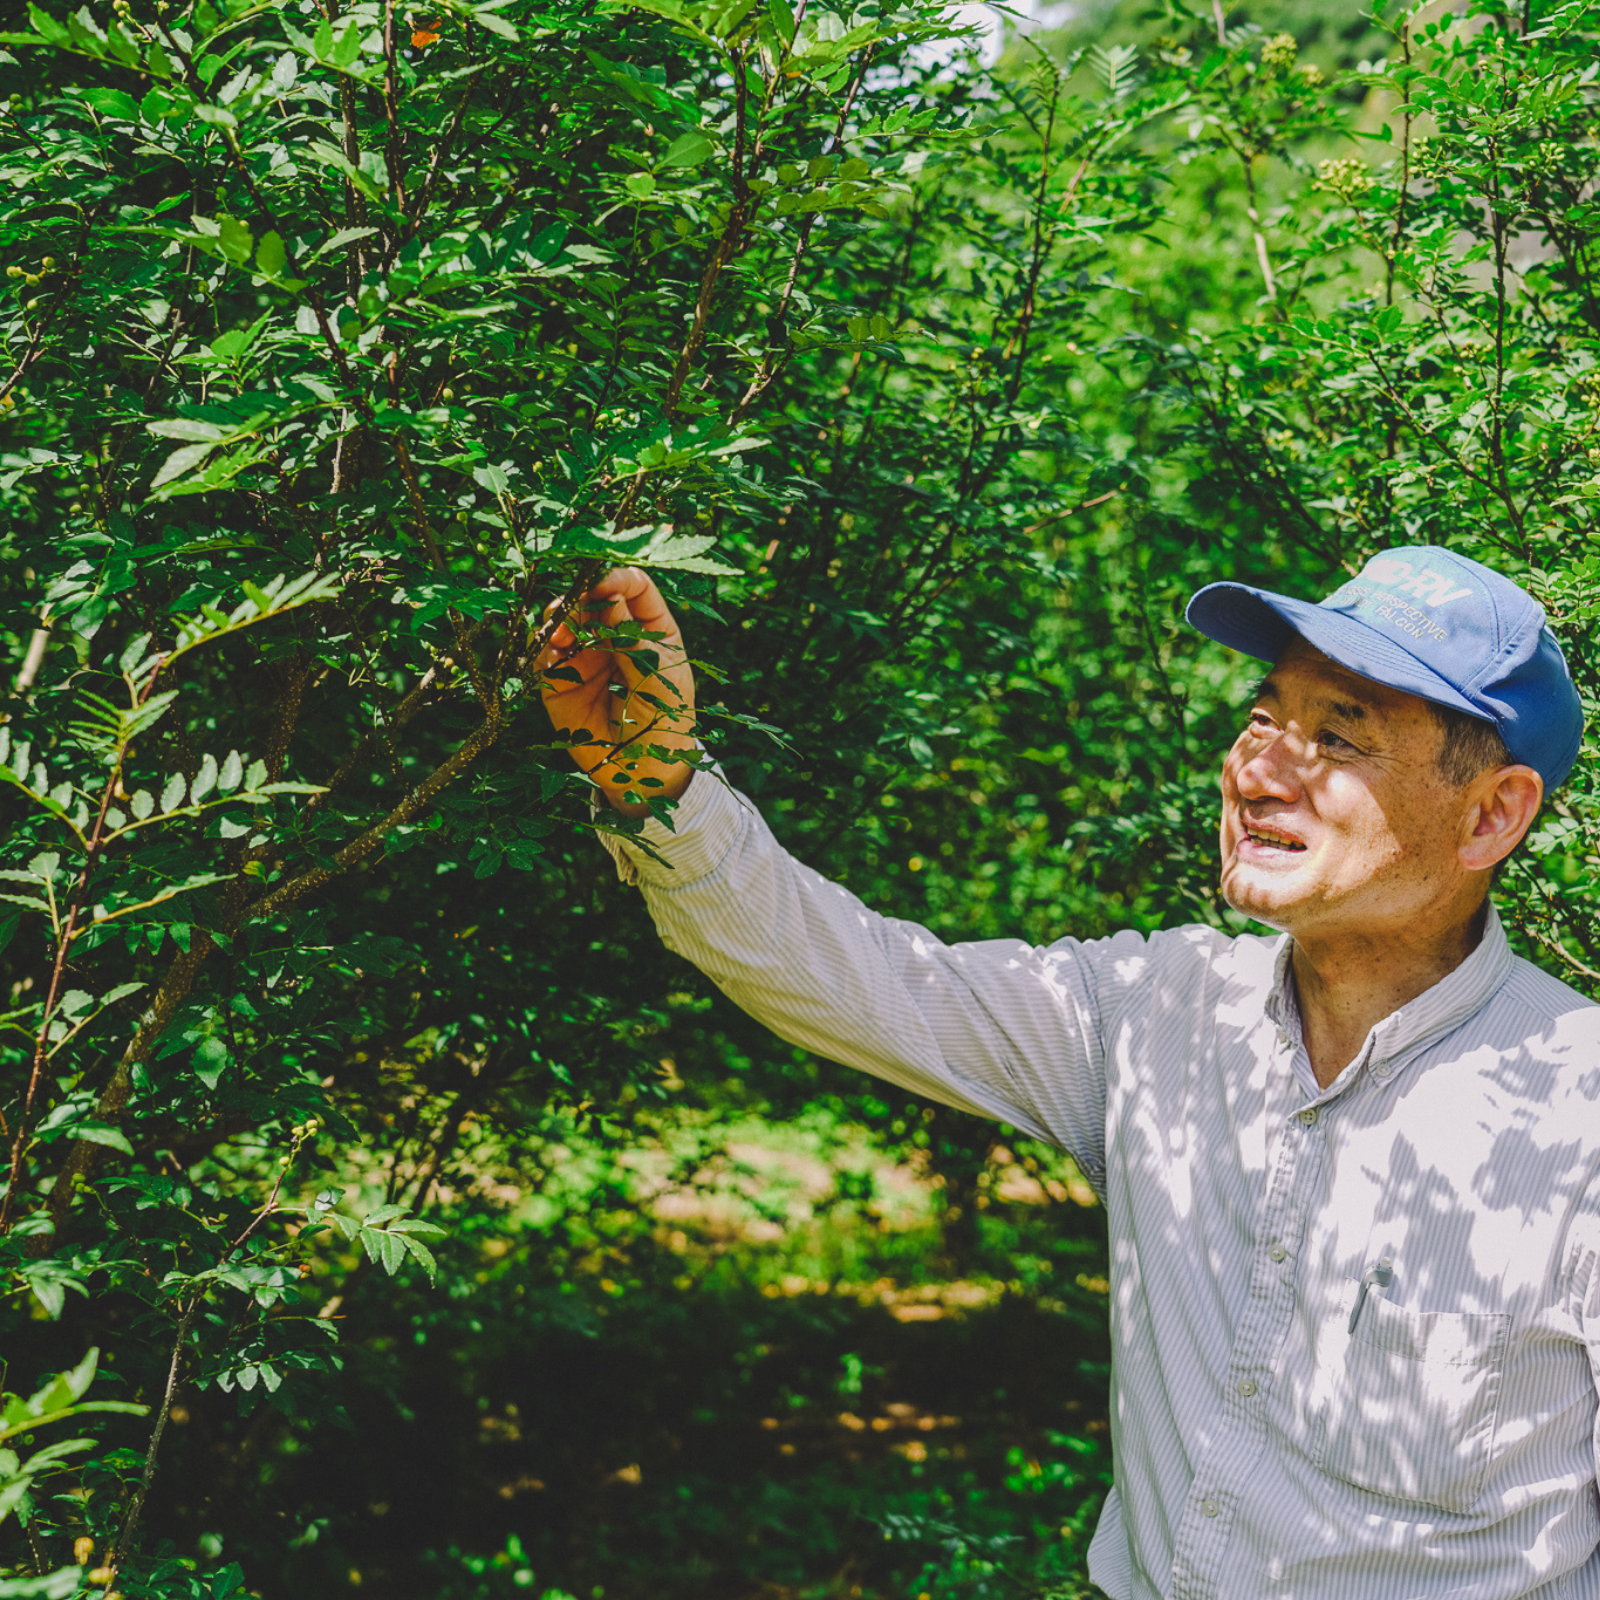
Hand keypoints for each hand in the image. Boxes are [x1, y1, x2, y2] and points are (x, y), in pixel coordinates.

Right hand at [534, 568, 696, 811]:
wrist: (644, 774)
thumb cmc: (667, 725)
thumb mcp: (661, 685)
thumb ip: (637, 645)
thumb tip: (610, 599)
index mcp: (651, 629)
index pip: (634, 587)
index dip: (616, 577)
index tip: (601, 583)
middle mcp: (615, 635)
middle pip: (592, 598)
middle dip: (579, 598)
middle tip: (570, 609)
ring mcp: (586, 655)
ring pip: (563, 620)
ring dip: (557, 621)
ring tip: (557, 637)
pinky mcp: (560, 680)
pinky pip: (544, 655)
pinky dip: (542, 650)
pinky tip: (550, 657)